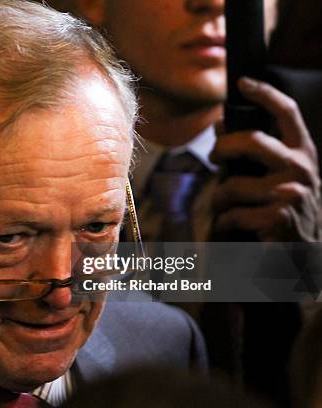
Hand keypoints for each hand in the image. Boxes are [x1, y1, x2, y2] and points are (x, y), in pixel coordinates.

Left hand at [210, 77, 320, 241]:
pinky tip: (229, 226)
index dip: (265, 93)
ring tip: (222, 206)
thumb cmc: (284, 208)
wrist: (305, 253)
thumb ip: (253, 152)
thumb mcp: (278, 175)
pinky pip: (232, 214)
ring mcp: (291, 192)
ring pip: (232, 186)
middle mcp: (301, 168)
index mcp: (303, 152)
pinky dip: (224, 222)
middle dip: (221, 148)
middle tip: (213, 157)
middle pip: (250, 141)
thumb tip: (220, 123)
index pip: (287, 112)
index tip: (242, 82)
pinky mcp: (278, 217)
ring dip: (218, 199)